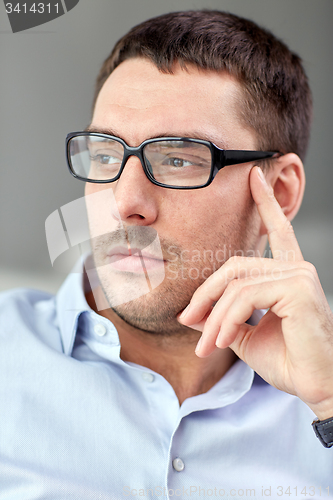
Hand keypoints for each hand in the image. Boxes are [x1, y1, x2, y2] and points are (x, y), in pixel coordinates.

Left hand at [178, 166, 332, 419]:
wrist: (314, 385)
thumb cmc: (286, 360)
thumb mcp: (245, 335)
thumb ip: (222, 318)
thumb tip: (190, 313)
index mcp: (287, 273)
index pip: (277, 231)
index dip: (265, 203)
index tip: (254, 176)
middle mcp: (295, 268)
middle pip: (234, 267)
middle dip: (205, 295)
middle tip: (188, 322)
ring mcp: (298, 274)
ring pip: (236, 285)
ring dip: (214, 317)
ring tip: (206, 344)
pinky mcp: (297, 287)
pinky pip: (245, 296)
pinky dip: (227, 319)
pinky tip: (223, 340)